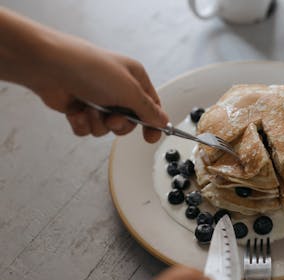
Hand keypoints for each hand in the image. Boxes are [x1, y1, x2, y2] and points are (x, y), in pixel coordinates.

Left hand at [31, 34, 168, 142]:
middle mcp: (117, 89)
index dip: (153, 123)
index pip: (151, 106)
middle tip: (112, 117)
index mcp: (134, 79)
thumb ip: (149, 111)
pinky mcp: (80, 109)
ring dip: (98, 123)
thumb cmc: (90, 69)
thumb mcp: (129, 90)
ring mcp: (98, 99)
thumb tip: (163, 121)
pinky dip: (82, 124)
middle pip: (129, 122)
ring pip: (107, 128)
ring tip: (90, 109)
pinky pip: (88, 129)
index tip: (151, 137)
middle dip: (119, 124)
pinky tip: (76, 111)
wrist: (49, 67)